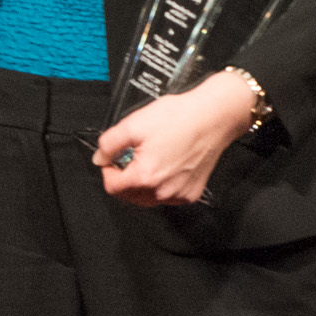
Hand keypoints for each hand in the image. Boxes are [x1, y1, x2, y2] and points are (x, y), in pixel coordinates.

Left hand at [95, 74, 255, 206]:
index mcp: (145, 177)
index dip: (107, 170)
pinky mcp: (191, 193)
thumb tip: (101, 158)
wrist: (214, 116)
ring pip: (147, 198)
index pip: (112, 187)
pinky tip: (167, 165)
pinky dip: (162, 185)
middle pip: (129, 196)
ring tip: (151, 158)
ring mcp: (178, 195)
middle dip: (124, 178)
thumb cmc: (180, 117)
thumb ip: (109, 144)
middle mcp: (162, 192)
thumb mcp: (133, 124)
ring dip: (142, 183)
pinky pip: (167, 196)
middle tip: (132, 156)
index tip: (113, 159)